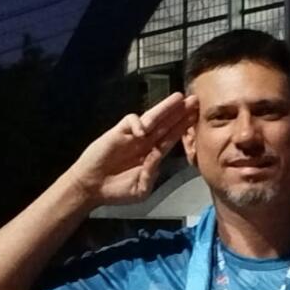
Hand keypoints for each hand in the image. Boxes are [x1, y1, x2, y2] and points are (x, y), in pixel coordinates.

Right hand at [66, 92, 197, 205]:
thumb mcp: (140, 189)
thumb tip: (158, 157)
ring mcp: (132, 136)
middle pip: (166, 123)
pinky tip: (143, 130)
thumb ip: (151, 174)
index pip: (171, 137)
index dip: (184, 127)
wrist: (92, 189)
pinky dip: (137, 122)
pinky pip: (130, 121)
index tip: (197, 117)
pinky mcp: (118, 132)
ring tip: (179, 99)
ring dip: (165, 108)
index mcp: (153, 155)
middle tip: (195, 100)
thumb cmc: (116, 190)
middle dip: (180, 112)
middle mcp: (145, 142)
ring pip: (151, 117)